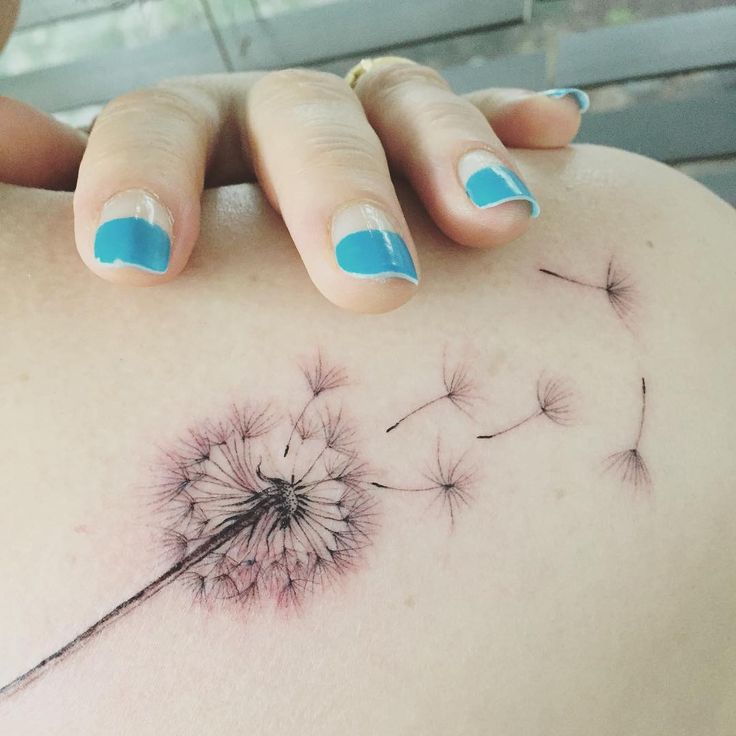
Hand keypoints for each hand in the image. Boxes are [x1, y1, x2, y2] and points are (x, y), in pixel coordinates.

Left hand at [0, 62, 587, 311]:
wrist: (234, 290)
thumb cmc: (166, 278)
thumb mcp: (87, 242)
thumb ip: (31, 191)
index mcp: (181, 144)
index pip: (155, 132)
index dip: (147, 183)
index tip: (138, 264)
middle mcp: (271, 127)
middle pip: (300, 120)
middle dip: (336, 192)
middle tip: (369, 280)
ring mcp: (358, 135)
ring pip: (405, 110)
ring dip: (453, 157)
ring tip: (497, 224)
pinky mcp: (430, 161)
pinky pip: (475, 123)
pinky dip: (508, 126)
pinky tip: (558, 133)